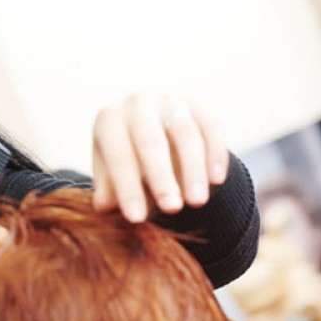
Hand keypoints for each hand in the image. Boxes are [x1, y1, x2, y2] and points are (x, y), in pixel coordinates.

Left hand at [91, 93, 228, 221]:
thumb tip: (104, 207)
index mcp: (109, 120)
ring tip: (197, 202)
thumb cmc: (127, 163)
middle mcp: (138, 104)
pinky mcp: (200, 106)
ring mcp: (171, 101)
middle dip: (162, 178)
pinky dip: (215, 155)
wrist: (153, 134)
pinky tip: (216, 181)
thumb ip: (108, 192)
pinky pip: (211, 128)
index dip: (127, 189)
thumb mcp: (111, 176)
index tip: (136, 219)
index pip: (118, 157)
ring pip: (185, 134)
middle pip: (151, 141)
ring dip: (193, 169)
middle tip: (171, 209)